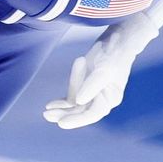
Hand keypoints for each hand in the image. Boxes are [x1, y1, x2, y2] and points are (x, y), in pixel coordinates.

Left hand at [43, 14, 159, 129]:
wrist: (116, 37)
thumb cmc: (114, 53)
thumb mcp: (103, 69)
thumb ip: (91, 85)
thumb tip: (80, 101)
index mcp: (111, 97)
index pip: (93, 113)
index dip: (77, 120)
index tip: (62, 123)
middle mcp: (102, 98)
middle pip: (82, 112)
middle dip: (65, 114)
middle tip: (47, 115)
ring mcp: (93, 93)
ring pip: (75, 106)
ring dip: (61, 108)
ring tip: (46, 111)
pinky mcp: (85, 85)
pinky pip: (71, 98)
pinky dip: (62, 101)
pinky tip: (50, 104)